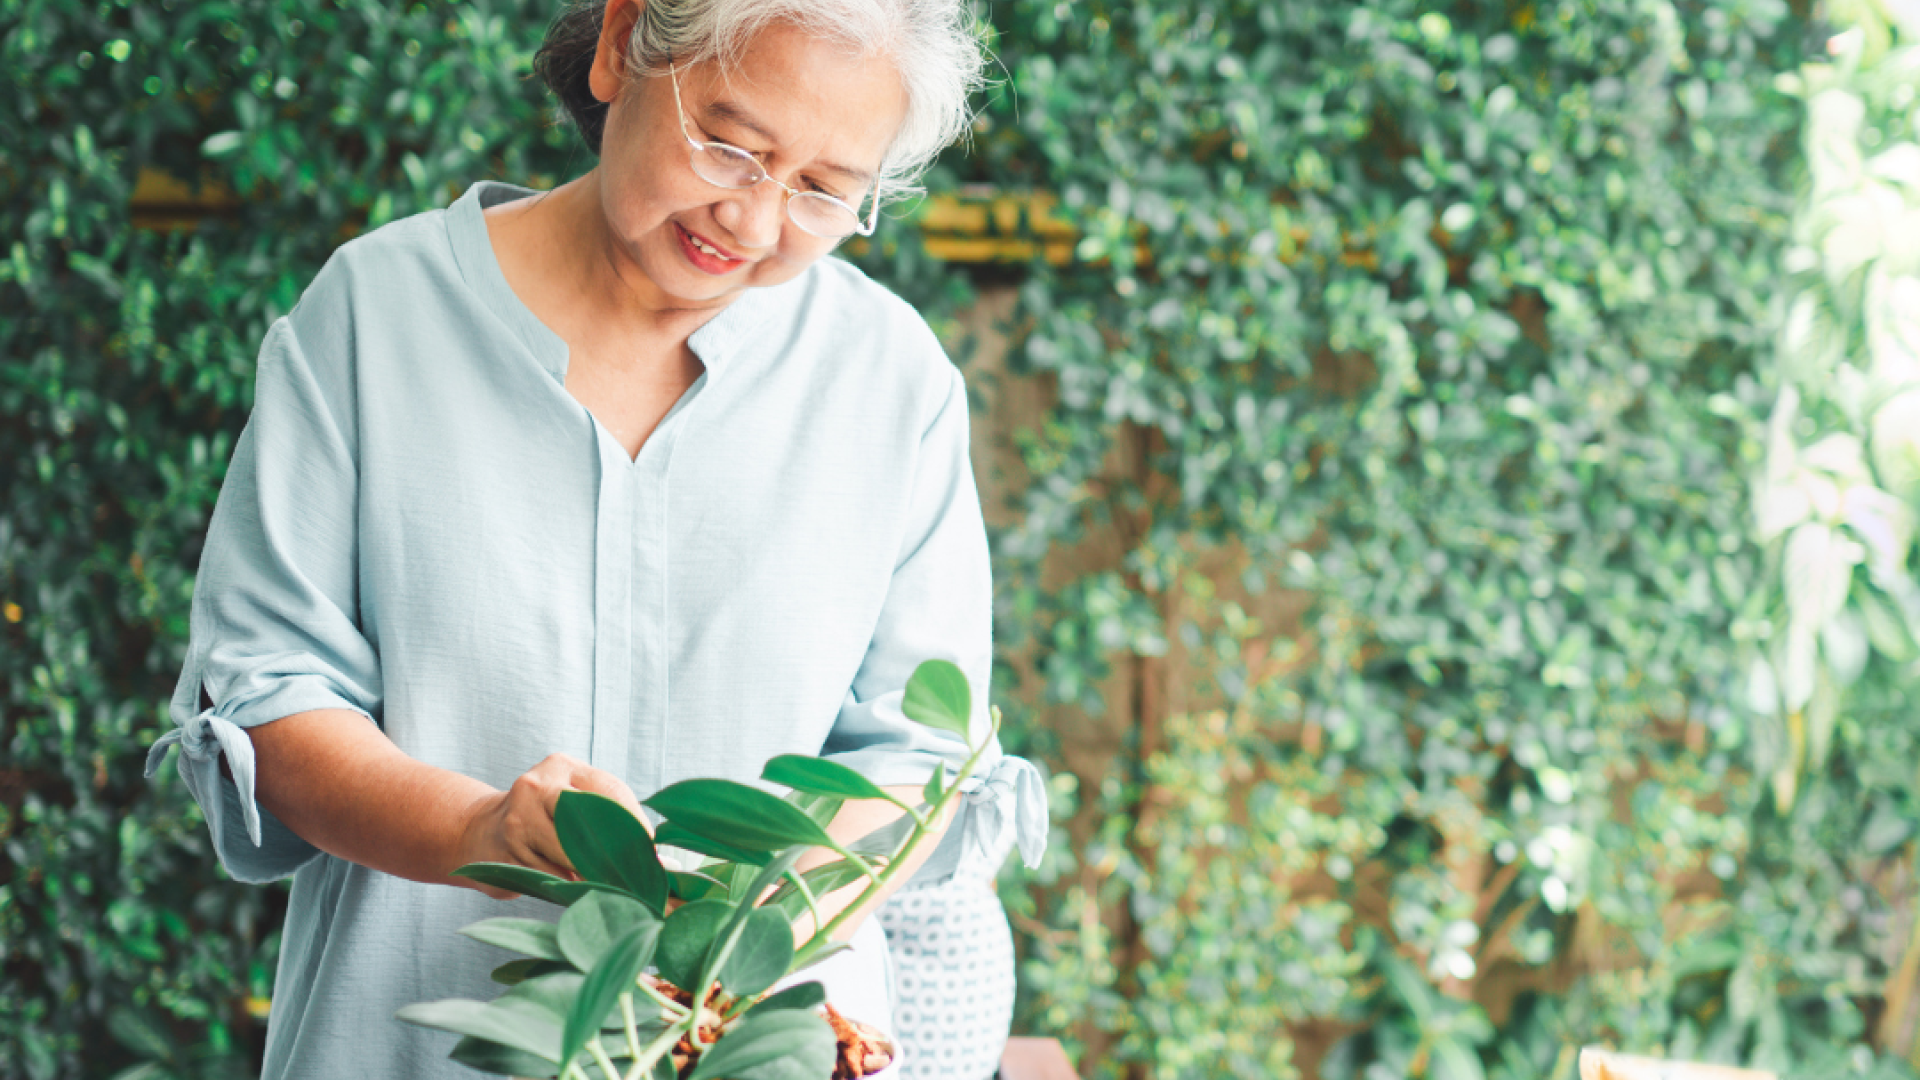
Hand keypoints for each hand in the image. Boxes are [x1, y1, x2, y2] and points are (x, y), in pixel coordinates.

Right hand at [450, 753, 648, 899]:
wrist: (477, 832)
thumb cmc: (542, 821)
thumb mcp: (570, 805)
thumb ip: (610, 823)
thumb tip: (667, 866)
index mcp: (562, 767)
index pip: (610, 794)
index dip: (636, 828)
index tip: (655, 858)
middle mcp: (538, 786)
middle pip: (590, 821)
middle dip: (616, 853)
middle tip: (640, 880)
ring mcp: (518, 818)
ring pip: (570, 854)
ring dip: (595, 876)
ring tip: (616, 890)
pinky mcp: (506, 851)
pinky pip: (549, 875)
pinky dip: (569, 887)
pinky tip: (579, 892)